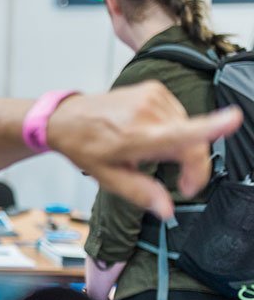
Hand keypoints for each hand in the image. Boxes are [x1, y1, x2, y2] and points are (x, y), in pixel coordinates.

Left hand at [49, 81, 241, 218]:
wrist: (66, 118)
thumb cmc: (85, 147)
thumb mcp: (109, 177)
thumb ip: (141, 193)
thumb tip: (167, 210)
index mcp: (137, 137)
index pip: (180, 133)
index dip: (212, 127)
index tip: (233, 119)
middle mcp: (147, 113)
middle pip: (193, 141)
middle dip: (194, 166)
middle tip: (181, 185)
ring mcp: (152, 97)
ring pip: (188, 129)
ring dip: (182, 147)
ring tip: (154, 156)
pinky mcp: (154, 89)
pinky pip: (178, 115)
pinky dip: (174, 129)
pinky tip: (152, 136)